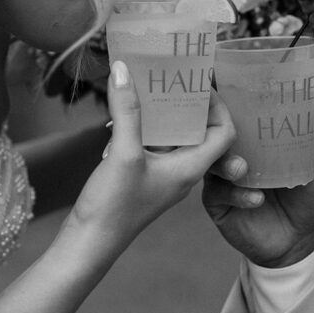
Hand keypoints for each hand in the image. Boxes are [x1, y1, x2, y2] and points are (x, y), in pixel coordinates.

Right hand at [65, 61, 235, 258]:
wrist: (89, 243)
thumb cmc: (114, 206)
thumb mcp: (123, 154)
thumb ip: (127, 111)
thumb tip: (124, 69)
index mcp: (191, 167)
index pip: (224, 132)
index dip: (218, 105)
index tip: (198, 82)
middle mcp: (183, 171)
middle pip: (201, 131)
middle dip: (191, 104)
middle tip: (176, 77)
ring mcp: (164, 175)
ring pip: (176, 137)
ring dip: (167, 113)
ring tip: (153, 86)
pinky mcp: (144, 176)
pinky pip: (155, 145)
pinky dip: (148, 126)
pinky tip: (128, 112)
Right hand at [202, 89, 313, 266]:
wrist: (298, 242)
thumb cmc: (308, 197)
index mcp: (256, 133)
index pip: (238, 105)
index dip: (229, 89)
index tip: (225, 73)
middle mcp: (235, 149)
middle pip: (215, 128)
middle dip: (218, 122)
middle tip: (229, 123)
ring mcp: (222, 174)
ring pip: (212, 159)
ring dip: (227, 162)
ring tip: (243, 170)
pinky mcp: (217, 201)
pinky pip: (218, 191)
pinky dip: (237, 193)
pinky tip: (257, 199)